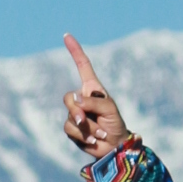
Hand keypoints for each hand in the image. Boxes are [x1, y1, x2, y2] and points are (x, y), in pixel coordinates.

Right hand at [62, 34, 131, 157]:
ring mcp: (75, 114)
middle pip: (69, 98)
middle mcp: (82, 99)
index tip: (67, 36)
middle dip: (76, 110)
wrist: (114, 146)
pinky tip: (94, 139)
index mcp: (92, 89)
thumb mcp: (109, 109)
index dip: (75, 51)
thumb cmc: (115, 123)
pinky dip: (83, 135)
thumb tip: (74, 101)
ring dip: (86, 127)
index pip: (83, 66)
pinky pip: (69, 129)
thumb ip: (93, 102)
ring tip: (100, 133)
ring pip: (70, 116)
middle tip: (83, 120)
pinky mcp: (71, 129)